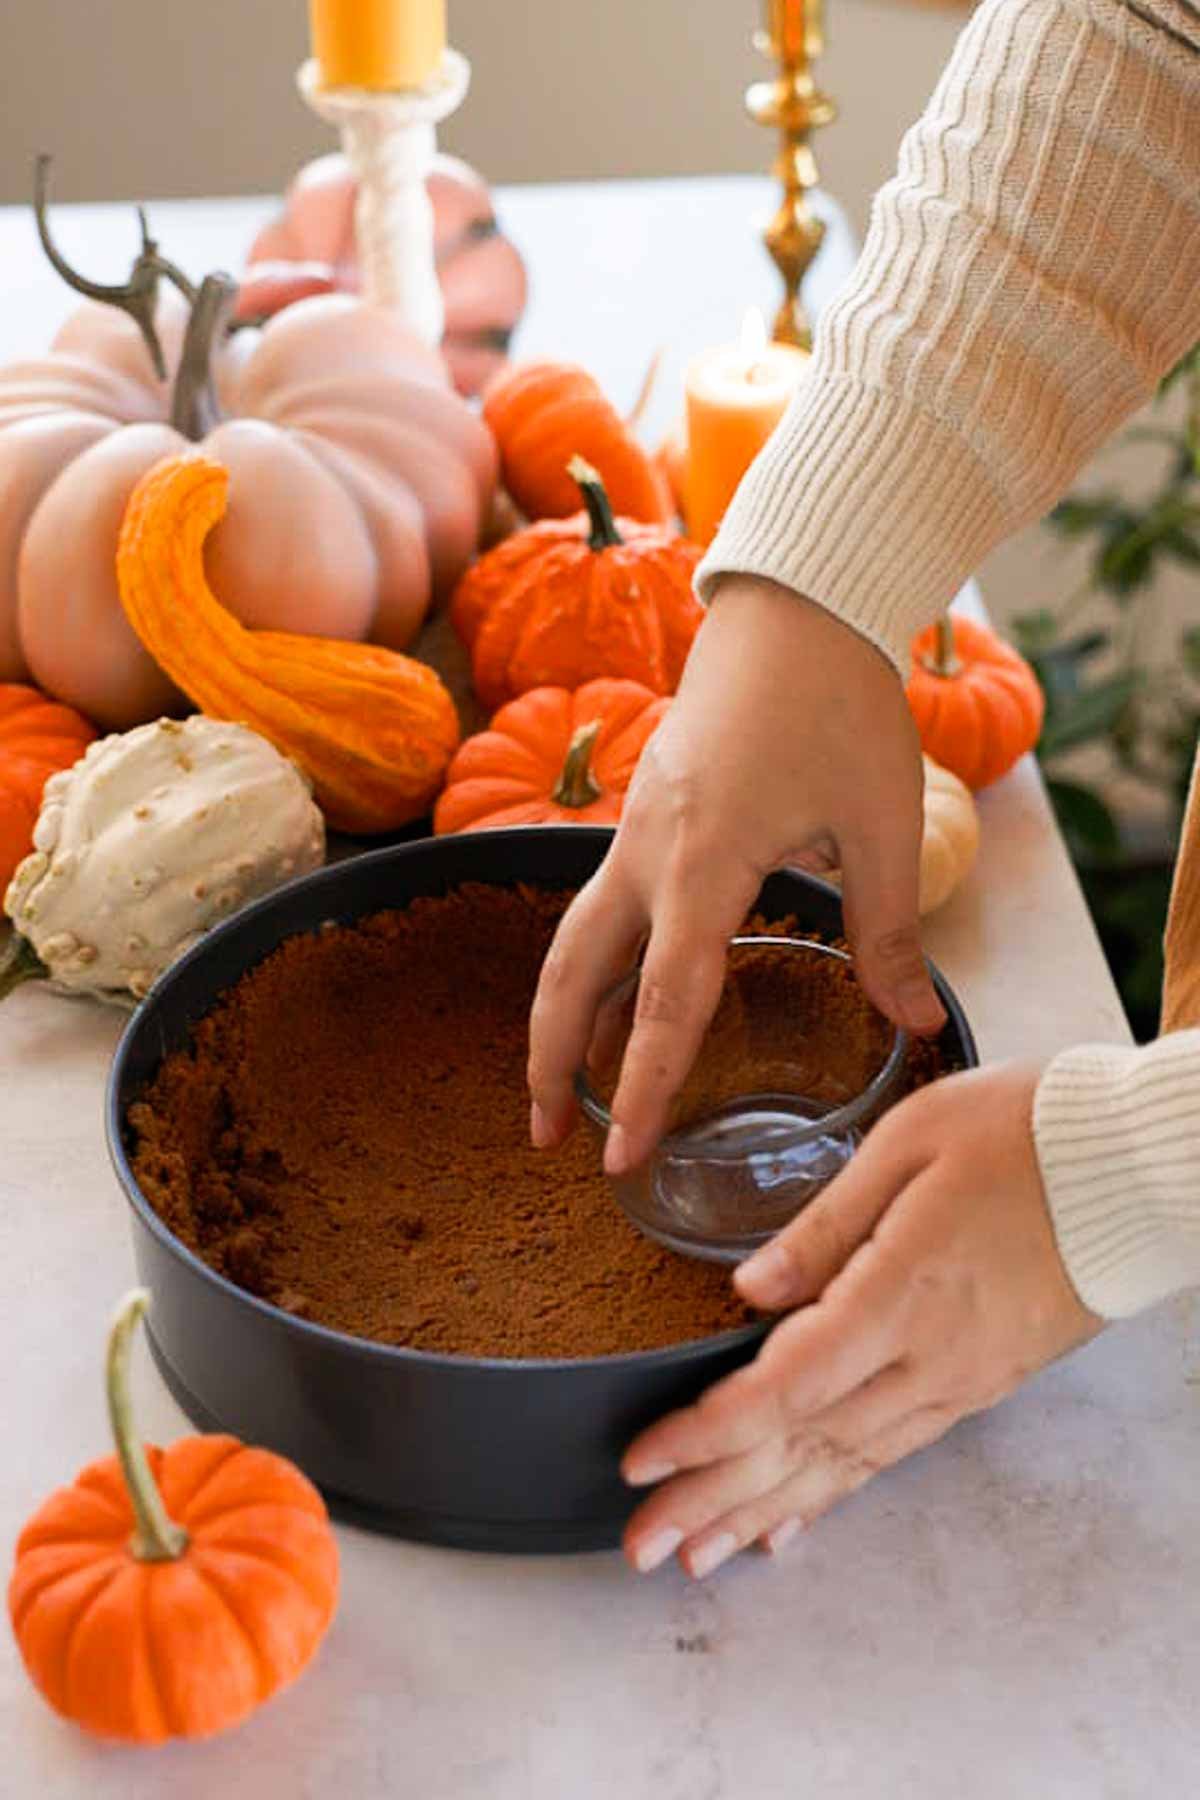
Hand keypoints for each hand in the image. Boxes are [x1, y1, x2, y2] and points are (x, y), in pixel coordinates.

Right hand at [528, 575, 945, 1171]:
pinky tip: (610, 1002)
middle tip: (548, 1142)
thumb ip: (889, 930)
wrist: (795, 605)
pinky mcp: (644, 814)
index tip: (620, 1158)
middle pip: (572, 974)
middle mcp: (647, 851)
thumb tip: (910, 1024)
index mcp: (704, 861)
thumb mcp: (880, 822)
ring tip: (561, 1088)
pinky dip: (588, 967)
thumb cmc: (841, 703)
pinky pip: (598, 906)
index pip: (662, 1003)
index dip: (640, 1088)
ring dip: (557, 1016)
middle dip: (549, 1062)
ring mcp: (634, 829)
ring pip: (571, 940)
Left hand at [620, 1063, 1103, 1578]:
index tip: (643, 1461)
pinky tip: (793, 1523)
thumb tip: (748, 1289)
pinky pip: (892, 1453)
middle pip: (803, 1447)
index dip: (706, 1433)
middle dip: (714, 1500)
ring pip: (844, 1465)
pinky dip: (834, 1492)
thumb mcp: (910, 1144)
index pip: (785, 1389)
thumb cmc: (1025, 1133)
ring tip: (699, 1554)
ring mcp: (959, 1381)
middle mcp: (929, 1359)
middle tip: (641, 1547)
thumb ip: (823, 1224)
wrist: (1138, 1168)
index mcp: (901, 1295)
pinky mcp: (980, 1382)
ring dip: (765, 1513)